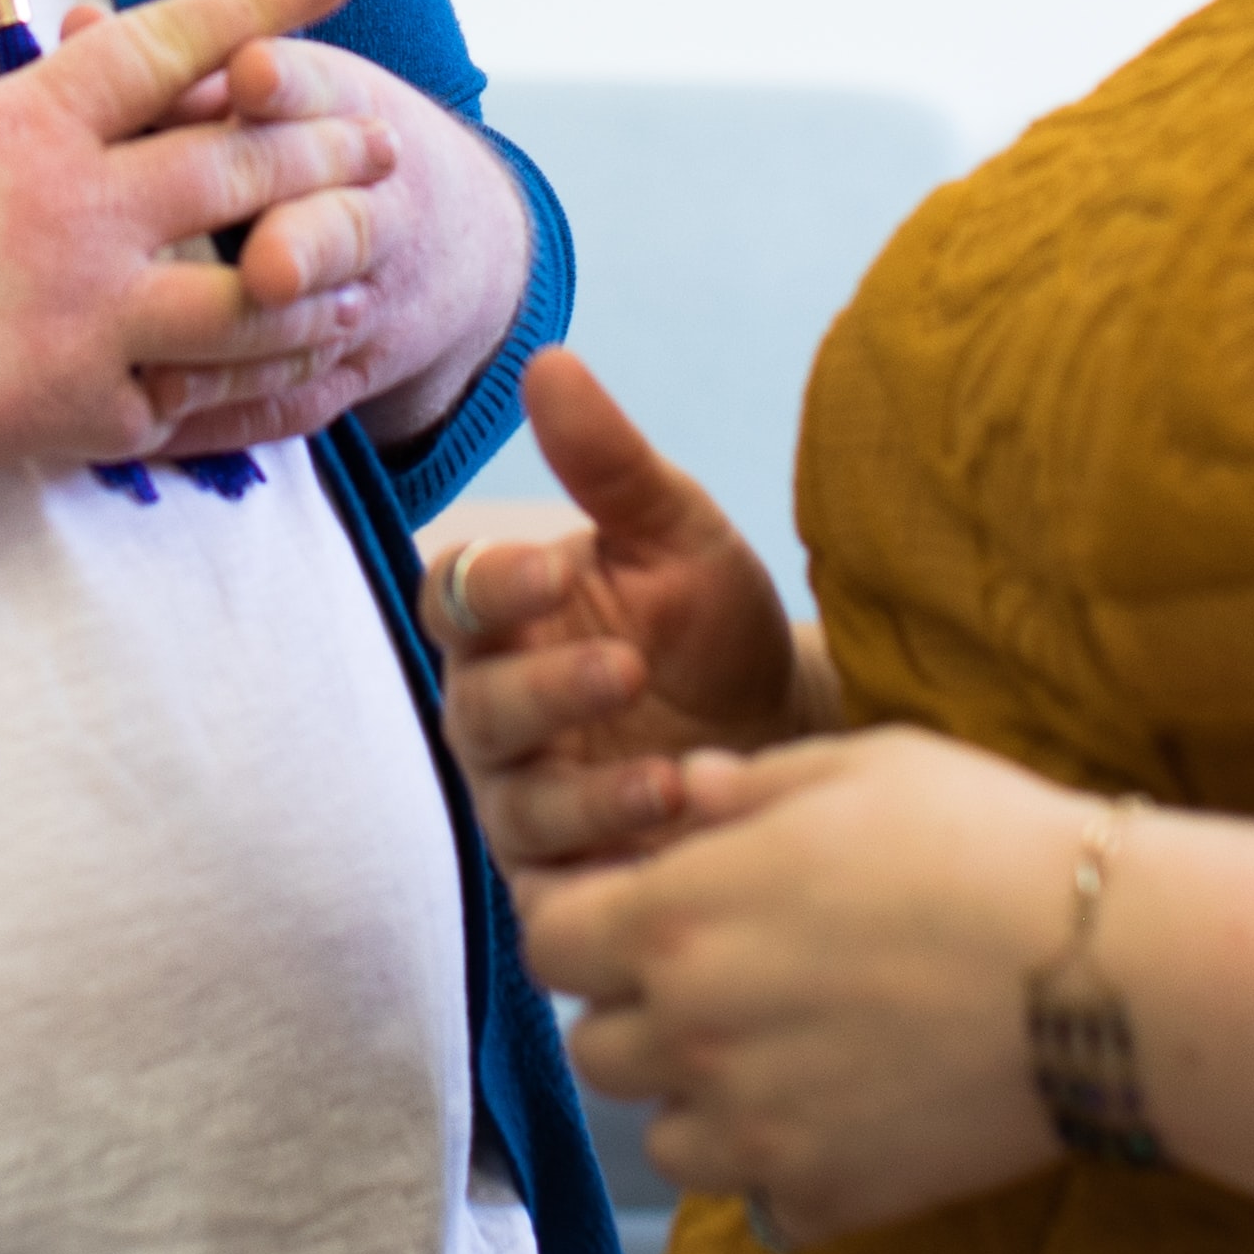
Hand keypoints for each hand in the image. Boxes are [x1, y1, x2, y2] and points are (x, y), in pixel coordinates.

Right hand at [0, 0, 388, 498]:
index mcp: (29, 126)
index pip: (171, 45)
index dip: (260, 4)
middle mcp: (81, 217)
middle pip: (238, 165)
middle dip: (322, 148)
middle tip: (385, 142)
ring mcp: (88, 322)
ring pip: (247, 294)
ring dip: (313, 277)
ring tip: (365, 269)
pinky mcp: (75, 414)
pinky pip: (191, 402)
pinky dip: (248, 391)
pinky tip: (288, 382)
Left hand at [118, 23, 524, 459]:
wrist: (444, 238)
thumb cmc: (312, 138)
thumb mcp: (273, 86)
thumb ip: (178, 70)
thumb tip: (74, 28)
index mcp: (347, 114)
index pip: (324, 91)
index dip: (289, 86)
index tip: (251, 73)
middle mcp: (371, 205)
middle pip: (343, 224)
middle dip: (307, 240)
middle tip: (268, 264)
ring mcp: (366, 297)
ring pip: (320, 328)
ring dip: (253, 351)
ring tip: (176, 374)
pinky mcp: (347, 373)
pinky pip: (291, 403)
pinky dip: (228, 416)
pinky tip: (156, 424)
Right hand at [425, 349, 813, 865]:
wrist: (798, 740)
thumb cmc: (715, 627)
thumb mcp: (679, 535)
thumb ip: (610, 463)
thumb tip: (547, 360)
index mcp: (507, 620)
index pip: (455, 598)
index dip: (492, 585)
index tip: (554, 564)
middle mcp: (497, 716)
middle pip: (476, 708)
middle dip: (545, 689)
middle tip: (625, 665)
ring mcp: (526, 807)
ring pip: (518, 806)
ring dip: (591, 794)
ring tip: (676, 778)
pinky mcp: (569, 888)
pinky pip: (563, 893)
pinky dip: (615, 871)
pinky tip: (685, 840)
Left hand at [508, 727, 1097, 1247]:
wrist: (1102, 969)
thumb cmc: (978, 841)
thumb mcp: (852, 767)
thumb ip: (741, 787)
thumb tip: (679, 792)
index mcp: (677, 918)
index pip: (547, 944)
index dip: (582, 925)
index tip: (632, 913)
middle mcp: (694, 1034)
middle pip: (598, 1049)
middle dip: (640, 1012)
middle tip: (723, 978)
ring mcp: (756, 1130)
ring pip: (666, 1138)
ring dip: (700, 1100)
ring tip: (781, 1052)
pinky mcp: (827, 1197)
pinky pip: (763, 1202)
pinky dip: (786, 1171)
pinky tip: (846, 1114)